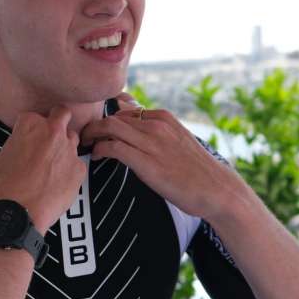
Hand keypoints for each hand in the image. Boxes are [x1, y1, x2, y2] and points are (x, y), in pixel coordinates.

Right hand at [0, 106, 86, 233]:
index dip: (29, 129)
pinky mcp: (79, 168)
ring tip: (53, 163)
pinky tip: (59, 182)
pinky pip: (77, 164)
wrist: (19, 211)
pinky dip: (70, 170)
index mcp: (29, 124)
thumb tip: (10, 155)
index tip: (27, 138)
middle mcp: (53, 131)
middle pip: (61, 113)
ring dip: (64, 146)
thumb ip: (10, 150)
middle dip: (56, 121)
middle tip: (49, 136)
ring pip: (72, 138)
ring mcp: (69, 149)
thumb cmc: (6, 186)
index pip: (32, 116)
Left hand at [80, 106, 249, 221]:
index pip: (123, 109)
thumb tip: (136, 129)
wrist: (216, 189)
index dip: (104, 118)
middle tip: (82, 137)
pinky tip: (97, 156)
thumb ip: (155, 132)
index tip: (94, 129)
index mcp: (162, 117)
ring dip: (91, 135)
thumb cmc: (194, 169)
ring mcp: (152, 141)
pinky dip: (100, 149)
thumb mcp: (175, 141)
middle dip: (92, 125)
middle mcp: (156, 124)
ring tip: (84, 145)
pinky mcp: (146, 161)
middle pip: (112, 116)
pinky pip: (113, 147)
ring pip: (109, 127)